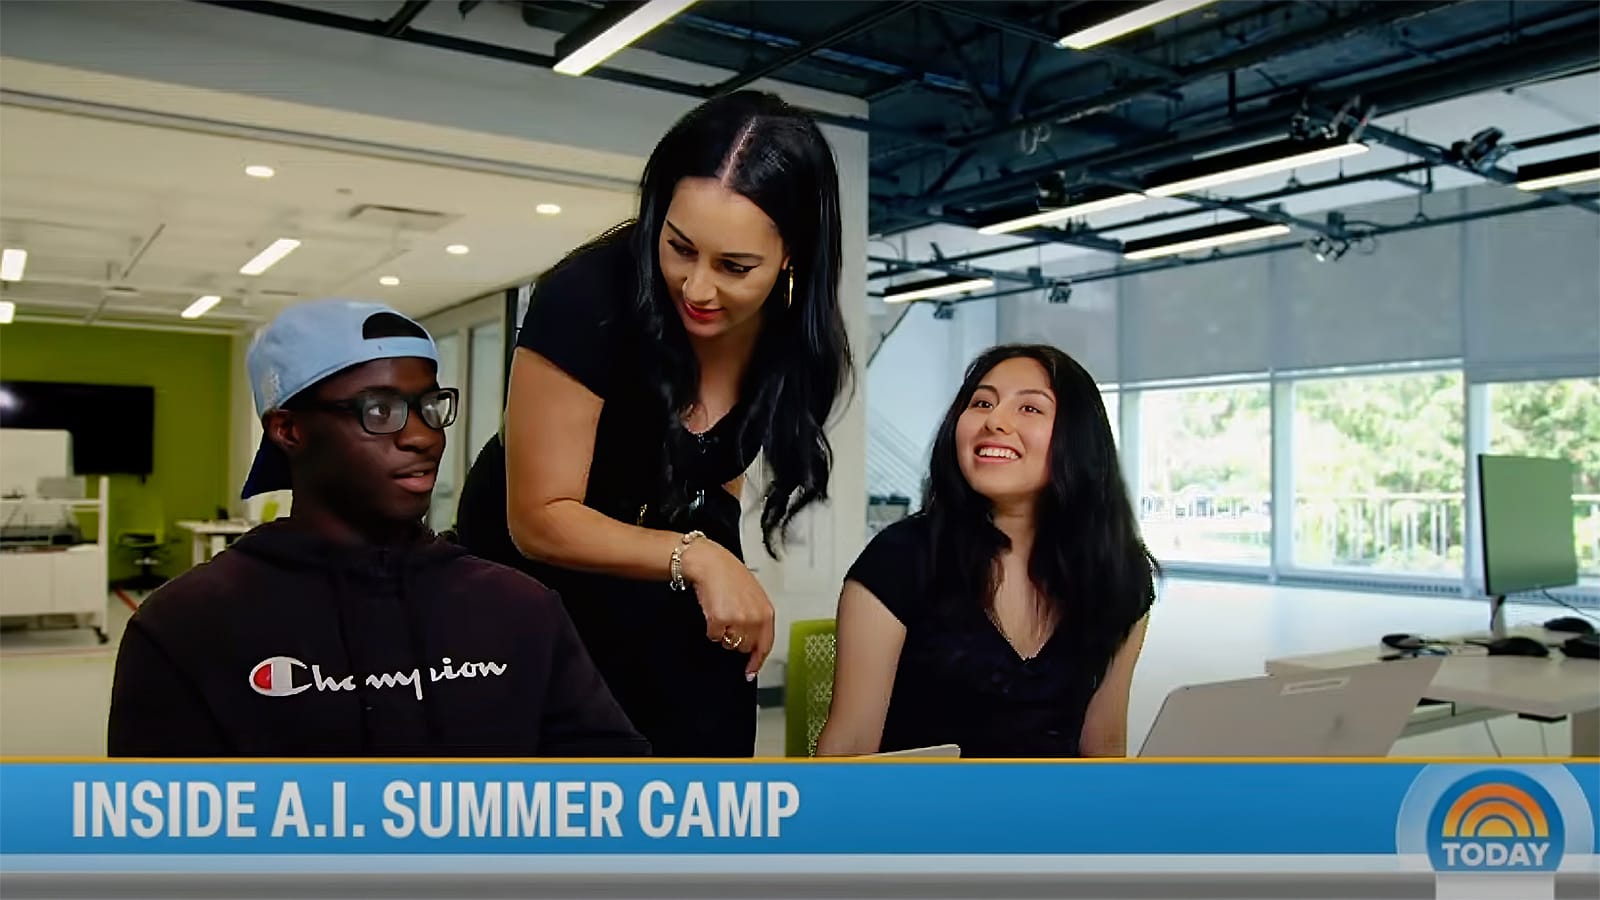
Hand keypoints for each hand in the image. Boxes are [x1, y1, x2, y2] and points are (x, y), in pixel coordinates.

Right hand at [680, 539, 774, 679]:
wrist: (710, 563)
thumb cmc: (729, 576)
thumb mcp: (753, 596)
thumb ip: (757, 619)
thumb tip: (754, 645)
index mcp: (766, 612)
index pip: (765, 645)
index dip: (757, 662)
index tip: (750, 672)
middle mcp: (755, 618)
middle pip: (744, 647)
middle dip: (736, 638)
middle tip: (731, 620)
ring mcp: (738, 620)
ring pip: (728, 644)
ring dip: (723, 633)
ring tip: (723, 612)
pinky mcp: (720, 620)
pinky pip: (713, 636)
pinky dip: (710, 627)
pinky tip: (713, 611)